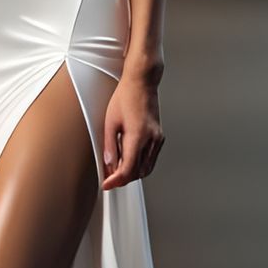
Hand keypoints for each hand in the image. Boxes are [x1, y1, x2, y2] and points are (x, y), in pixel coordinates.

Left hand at [100, 72, 162, 190]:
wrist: (142, 82)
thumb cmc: (126, 97)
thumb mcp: (110, 121)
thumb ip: (109, 146)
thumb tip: (109, 165)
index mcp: (138, 135)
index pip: (127, 169)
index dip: (116, 180)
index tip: (107, 184)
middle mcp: (152, 139)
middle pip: (138, 172)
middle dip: (123, 179)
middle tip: (109, 178)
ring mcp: (158, 138)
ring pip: (146, 168)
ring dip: (132, 173)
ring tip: (117, 169)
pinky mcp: (160, 137)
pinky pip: (151, 159)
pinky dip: (140, 164)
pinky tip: (129, 159)